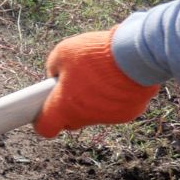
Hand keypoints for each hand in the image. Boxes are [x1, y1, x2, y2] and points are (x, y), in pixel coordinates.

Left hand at [36, 26, 161, 137]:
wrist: (136, 55)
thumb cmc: (96, 54)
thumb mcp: (63, 52)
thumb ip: (54, 67)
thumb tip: (56, 74)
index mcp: (62, 107)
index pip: (46, 127)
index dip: (44, 120)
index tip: (45, 110)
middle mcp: (83, 118)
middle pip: (70, 120)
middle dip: (69, 107)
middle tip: (74, 86)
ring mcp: (106, 118)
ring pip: (94, 114)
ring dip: (93, 100)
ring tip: (100, 77)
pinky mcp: (127, 114)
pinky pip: (115, 108)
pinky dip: (114, 98)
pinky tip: (118, 80)